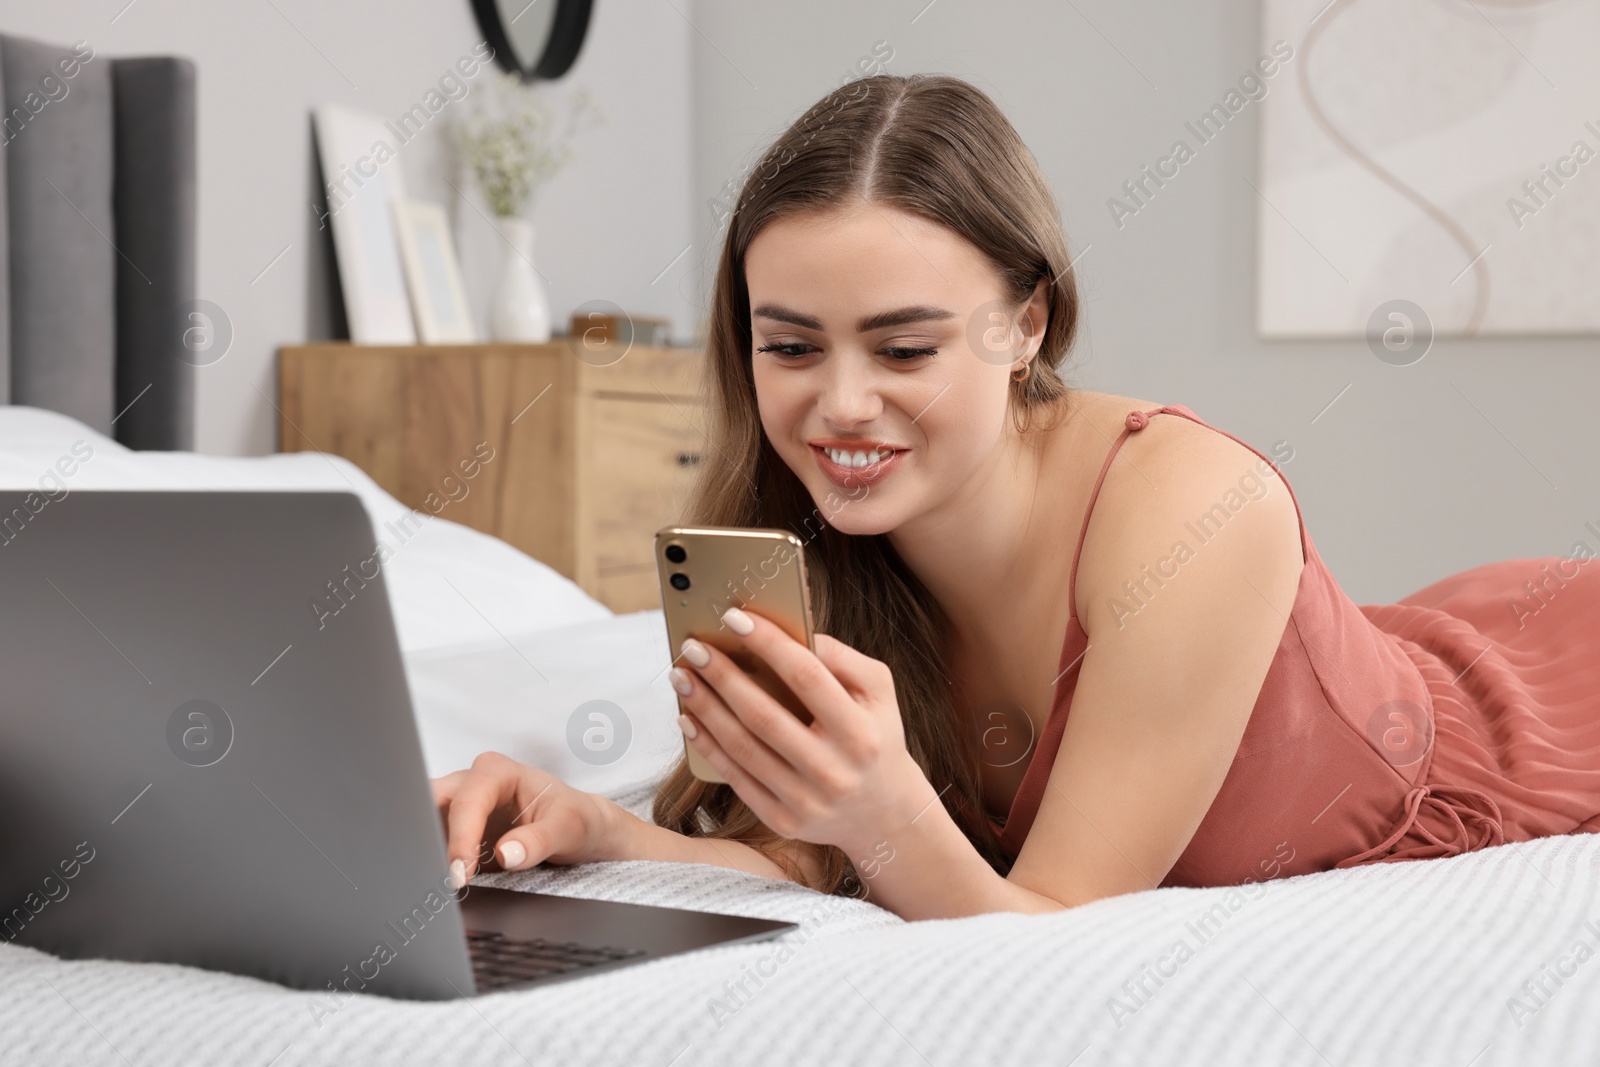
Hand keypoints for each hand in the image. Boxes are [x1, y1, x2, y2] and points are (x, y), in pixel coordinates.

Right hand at [431, 752, 621, 885]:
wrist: (580, 828)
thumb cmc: (576, 818)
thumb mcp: (568, 828)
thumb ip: (538, 840)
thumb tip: (505, 854)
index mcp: (497, 771)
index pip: (467, 802)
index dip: (460, 838)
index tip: (461, 873)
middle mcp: (471, 783)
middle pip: (430, 804)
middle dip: (424, 837)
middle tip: (431, 877)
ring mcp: (458, 806)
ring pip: (422, 823)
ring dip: (423, 852)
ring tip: (430, 884)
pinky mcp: (454, 830)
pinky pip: (429, 843)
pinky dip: (429, 862)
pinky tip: (433, 884)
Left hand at [671, 607, 933, 857]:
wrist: (882, 811)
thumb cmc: (874, 735)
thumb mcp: (878, 692)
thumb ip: (842, 657)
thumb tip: (790, 632)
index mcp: (860, 732)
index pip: (808, 678)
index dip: (769, 644)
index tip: (733, 618)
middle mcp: (834, 770)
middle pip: (764, 716)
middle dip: (723, 677)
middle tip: (692, 647)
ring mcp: (807, 801)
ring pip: (742, 748)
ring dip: (704, 708)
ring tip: (681, 677)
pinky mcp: (784, 821)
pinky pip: (736, 778)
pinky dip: (706, 746)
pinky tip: (687, 718)